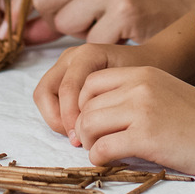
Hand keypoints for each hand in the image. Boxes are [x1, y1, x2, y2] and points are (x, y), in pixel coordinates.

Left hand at [21, 0, 194, 44]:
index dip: (26, 9)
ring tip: (109, 28)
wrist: (191, 14)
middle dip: (55, 22)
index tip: (23, 30)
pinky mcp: (125, 11)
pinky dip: (105, 48)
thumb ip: (58, 10)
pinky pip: (91, 41)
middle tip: (87, 26)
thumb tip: (17, 31)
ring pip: (63, 23)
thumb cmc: (142, 7)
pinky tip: (125, 38)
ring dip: (81, 36)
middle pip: (42, 0)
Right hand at [32, 42, 150, 140]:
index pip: (67, 89)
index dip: (71, 117)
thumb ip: (109, 106)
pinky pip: (49, 98)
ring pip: (43, 95)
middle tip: (76, 138)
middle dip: (58, 118)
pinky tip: (77, 128)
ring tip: (76, 135)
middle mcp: (71, 56)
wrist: (151, 63)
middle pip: (46, 90)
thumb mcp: (130, 91)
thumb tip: (85, 133)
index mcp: (87, 54)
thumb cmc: (142, 80)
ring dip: (56, 118)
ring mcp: (64, 65)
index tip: (84, 138)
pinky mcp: (62, 75)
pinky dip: (58, 115)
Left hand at [73, 64, 194, 174]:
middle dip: (85, 128)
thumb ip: (136, 96)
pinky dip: (100, 159)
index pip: (91, 82)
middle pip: (86, 105)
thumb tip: (100, 115)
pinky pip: (102, 148)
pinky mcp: (147, 136)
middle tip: (97, 143)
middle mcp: (139, 86)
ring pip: (88, 124)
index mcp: (143, 73)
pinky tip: (112, 162)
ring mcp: (142, 110)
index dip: (85, 105)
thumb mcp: (166, 92)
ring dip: (90, 143)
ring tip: (104, 152)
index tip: (95, 123)